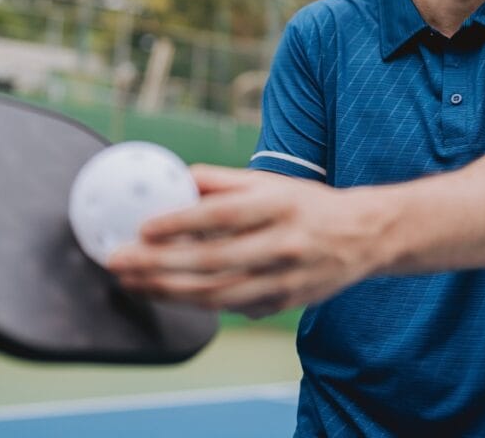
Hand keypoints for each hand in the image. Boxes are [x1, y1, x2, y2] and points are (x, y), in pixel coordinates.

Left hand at [106, 165, 382, 318]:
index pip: (224, 215)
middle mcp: (283, 244)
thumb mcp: (272, 182)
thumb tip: (176, 177)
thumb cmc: (309, 204)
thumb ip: (223, 180)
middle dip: (159, 264)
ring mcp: (284, 279)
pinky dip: (195, 302)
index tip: (144, 226)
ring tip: (132, 282)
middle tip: (120, 261)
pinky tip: (165, 293)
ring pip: (217, 294)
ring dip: (168, 290)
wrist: (364, 237)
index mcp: (279, 205)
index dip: (181, 222)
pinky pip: (231, 307)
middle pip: (212, 260)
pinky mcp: (283, 303)